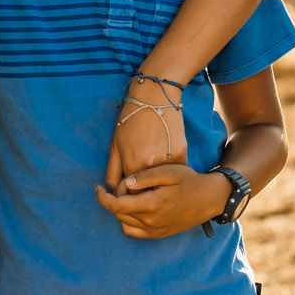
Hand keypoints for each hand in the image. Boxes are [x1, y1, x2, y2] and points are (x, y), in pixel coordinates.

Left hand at [95, 164, 227, 238]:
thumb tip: (126, 182)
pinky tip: (134, 208)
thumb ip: (146, 176)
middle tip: (124, 185)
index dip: (102, 197)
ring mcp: (154, 231)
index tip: (98, 187)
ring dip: (120, 210)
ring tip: (130, 196)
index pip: (116, 206)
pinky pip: (133, 232)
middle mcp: (151, 222)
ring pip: (123, 223)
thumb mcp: (169, 171)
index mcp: (152, 205)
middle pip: (118, 214)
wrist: (208, 199)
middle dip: (114, 199)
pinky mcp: (158, 235)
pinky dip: (128, 221)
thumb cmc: (188, 181)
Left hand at [105, 74, 186, 192]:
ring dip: (157, 181)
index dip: (126, 192)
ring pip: (162, 183)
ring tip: (151, 167)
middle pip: (146, 192)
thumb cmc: (130, 121)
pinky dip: (169, 171)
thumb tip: (114, 190)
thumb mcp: (114, 146)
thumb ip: (112, 172)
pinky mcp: (182, 155)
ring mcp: (168, 162)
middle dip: (141, 189)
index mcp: (132, 167)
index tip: (126, 186)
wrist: (154, 98)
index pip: (129, 196)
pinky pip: (174, 172)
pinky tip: (164, 159)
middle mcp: (151, 168)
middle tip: (139, 176)